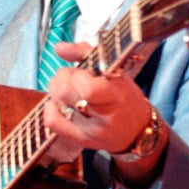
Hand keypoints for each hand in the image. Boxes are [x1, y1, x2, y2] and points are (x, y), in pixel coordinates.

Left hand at [43, 41, 152, 158]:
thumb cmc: (126, 98)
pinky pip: (52, 122)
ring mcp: (91, 131)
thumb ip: (87, 53)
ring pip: (56, 104)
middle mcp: (105, 117)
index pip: (87, 87)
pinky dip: (51, 108)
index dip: (78, 74)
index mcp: (118, 96)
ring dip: (56, 91)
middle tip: (72, 77)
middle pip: (65, 92)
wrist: (137, 132)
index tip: (84, 72)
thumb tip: (59, 47)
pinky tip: (61, 104)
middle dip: (63, 78)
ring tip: (69, 90)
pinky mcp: (80, 140)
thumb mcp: (116, 72)